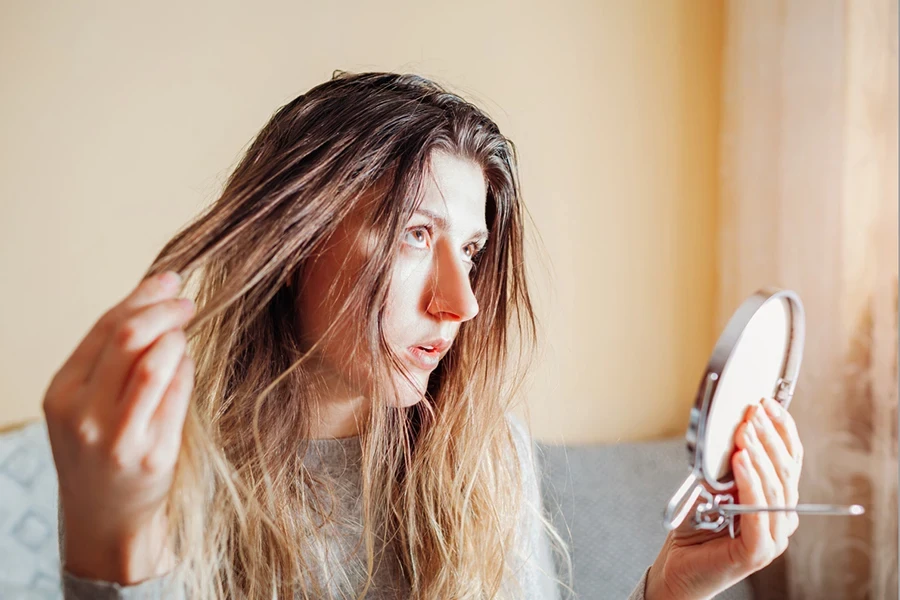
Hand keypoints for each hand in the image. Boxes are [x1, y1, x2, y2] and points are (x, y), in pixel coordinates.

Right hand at [43, 271, 195, 582]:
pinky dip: (187, 369)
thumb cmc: (102, 450)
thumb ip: (111, 358)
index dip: (141, 297)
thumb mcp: (87, 403)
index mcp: (62, 394)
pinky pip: (177, 395)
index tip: (169, 281)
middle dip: (164, 310)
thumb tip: (155, 297)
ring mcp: (118, 437)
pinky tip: (187, 365)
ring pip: (153, 363)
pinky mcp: (153, 454)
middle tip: (187, 302)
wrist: (106, 518)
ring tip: (184, 336)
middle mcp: (83, 415)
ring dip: (177, 339)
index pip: (104, 328)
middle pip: (127, 338)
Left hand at [646, 397, 803, 599]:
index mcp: (776, 501)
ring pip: (775, 489)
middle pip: (785, 471)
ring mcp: (772, 537)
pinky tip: (740, 461)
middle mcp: (780, 519)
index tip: (767, 403)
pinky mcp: (756, 551)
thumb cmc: (696, 528)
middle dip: (769, 436)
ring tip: (745, 430)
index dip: (782, 430)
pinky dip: (749, 483)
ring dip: (760, 454)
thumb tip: (733, 431)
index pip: (789, 460)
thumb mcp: (712, 486)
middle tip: (753, 412)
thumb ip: (726, 466)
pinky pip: (758, 512)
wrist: (676, 567)